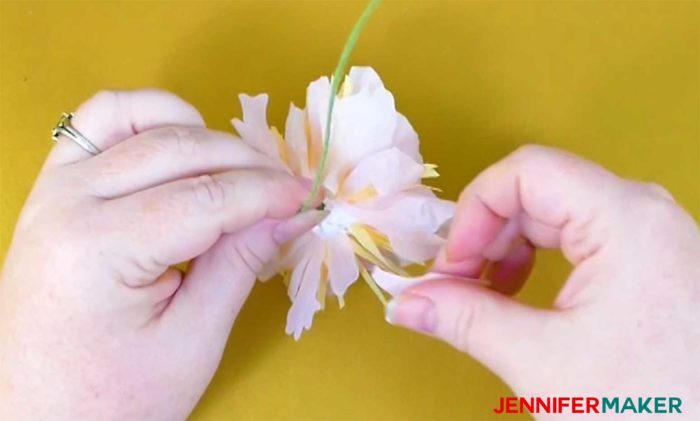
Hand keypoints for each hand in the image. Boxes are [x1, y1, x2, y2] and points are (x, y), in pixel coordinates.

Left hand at [0, 90, 320, 418]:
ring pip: (139, 117)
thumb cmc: (114, 394)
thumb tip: (295, 212)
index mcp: (98, 250)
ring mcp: (52, 187)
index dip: (268, 193)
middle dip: (248, 164)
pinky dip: (150, 120)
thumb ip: (242, 263)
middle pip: (180, 149)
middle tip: (288, 193)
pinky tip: (183, 150)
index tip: (309, 199)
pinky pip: (101, 121)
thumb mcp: (192, 341)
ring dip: (201, 134)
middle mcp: (66, 203)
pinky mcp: (52, 186)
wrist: (39, 412)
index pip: (207, 198)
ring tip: (238, 174)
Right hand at [386, 145, 699, 412]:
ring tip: (483, 295)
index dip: (474, 212)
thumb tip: (405, 302)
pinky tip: (519, 296)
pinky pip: (578, 237)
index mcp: (626, 219)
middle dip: (485, 236)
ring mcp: (649, 235)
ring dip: (507, 250)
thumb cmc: (650, 405)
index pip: (526, 171)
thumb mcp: (542, 361)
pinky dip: (537, 261)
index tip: (450, 265)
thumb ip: (464, 320)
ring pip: (554, 213)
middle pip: (537, 192)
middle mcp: (643, 212)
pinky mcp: (648, 260)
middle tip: (454, 286)